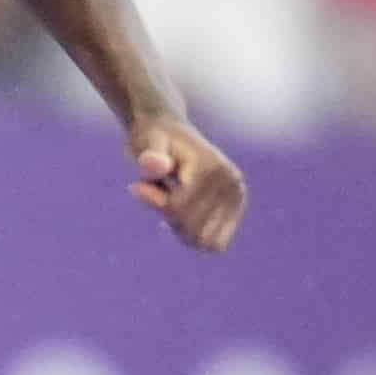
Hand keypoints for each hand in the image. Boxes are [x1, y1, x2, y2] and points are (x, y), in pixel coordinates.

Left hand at [133, 116, 247, 252]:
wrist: (169, 131)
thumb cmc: (152, 138)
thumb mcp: (144, 143)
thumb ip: (148, 156)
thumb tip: (154, 166)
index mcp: (213, 167)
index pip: (180, 209)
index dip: (154, 203)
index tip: (137, 186)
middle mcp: (232, 182)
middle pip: (194, 229)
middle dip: (168, 217)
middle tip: (157, 192)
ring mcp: (238, 195)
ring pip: (205, 241)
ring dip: (180, 228)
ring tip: (172, 201)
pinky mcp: (237, 207)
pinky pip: (216, 243)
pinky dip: (194, 235)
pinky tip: (182, 215)